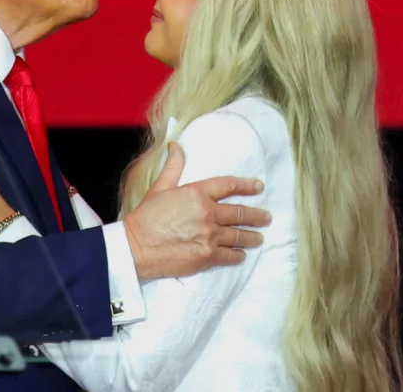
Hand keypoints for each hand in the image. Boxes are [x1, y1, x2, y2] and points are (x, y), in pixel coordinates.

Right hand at [122, 143, 269, 281]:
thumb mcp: (159, 187)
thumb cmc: (146, 217)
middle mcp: (208, 213)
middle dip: (257, 215)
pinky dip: (238, 255)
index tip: (258, 187)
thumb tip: (176, 146)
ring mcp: (210, 236)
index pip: (229, 185)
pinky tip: (242, 255)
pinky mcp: (207, 256)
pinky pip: (230, 255)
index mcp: (197, 193)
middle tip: (267, 217)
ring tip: (259, 237)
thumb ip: (173, 167)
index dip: (247, 185)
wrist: (136, 248)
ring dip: (252, 236)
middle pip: (240, 213)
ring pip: (239, 236)